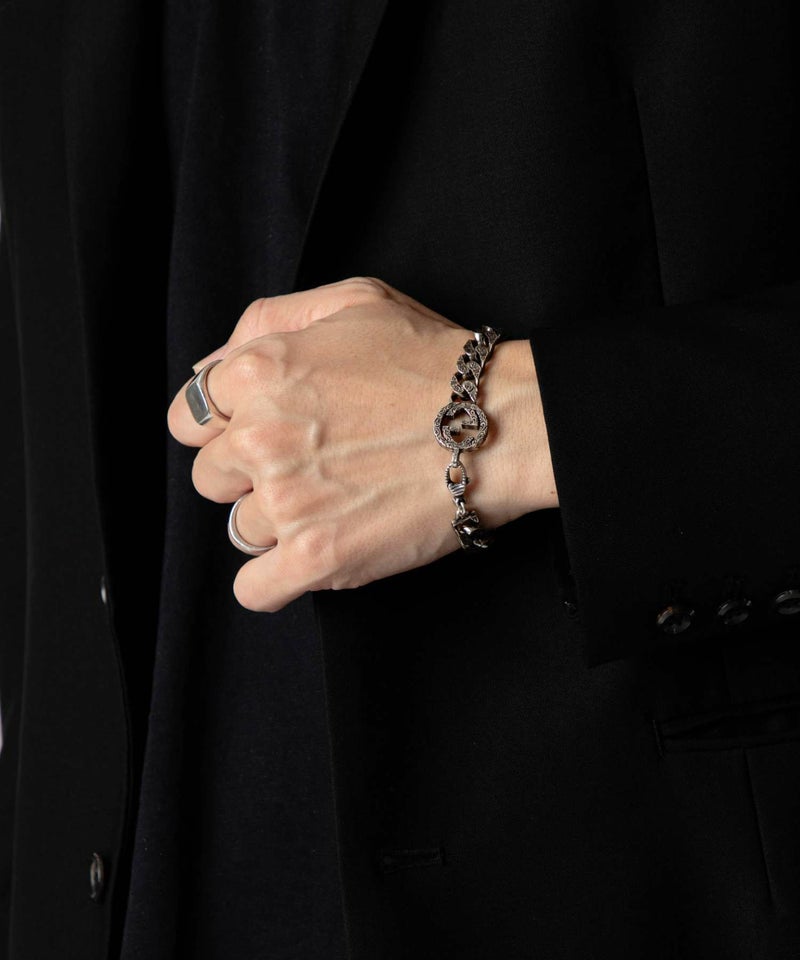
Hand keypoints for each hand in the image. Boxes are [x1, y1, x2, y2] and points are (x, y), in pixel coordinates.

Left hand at [167, 277, 556, 609]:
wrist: (499, 424)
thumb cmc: (432, 362)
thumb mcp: (351, 301)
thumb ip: (268, 320)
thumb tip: (210, 365)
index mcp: (259, 372)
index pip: (189, 419)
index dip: (225, 429)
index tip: (261, 434)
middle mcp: (260, 435)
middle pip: (210, 477)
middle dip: (248, 475)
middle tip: (307, 467)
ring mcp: (286, 501)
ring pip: (239, 531)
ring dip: (275, 524)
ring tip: (330, 505)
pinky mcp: (316, 558)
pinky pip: (254, 590)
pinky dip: (273, 583)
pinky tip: (306, 560)